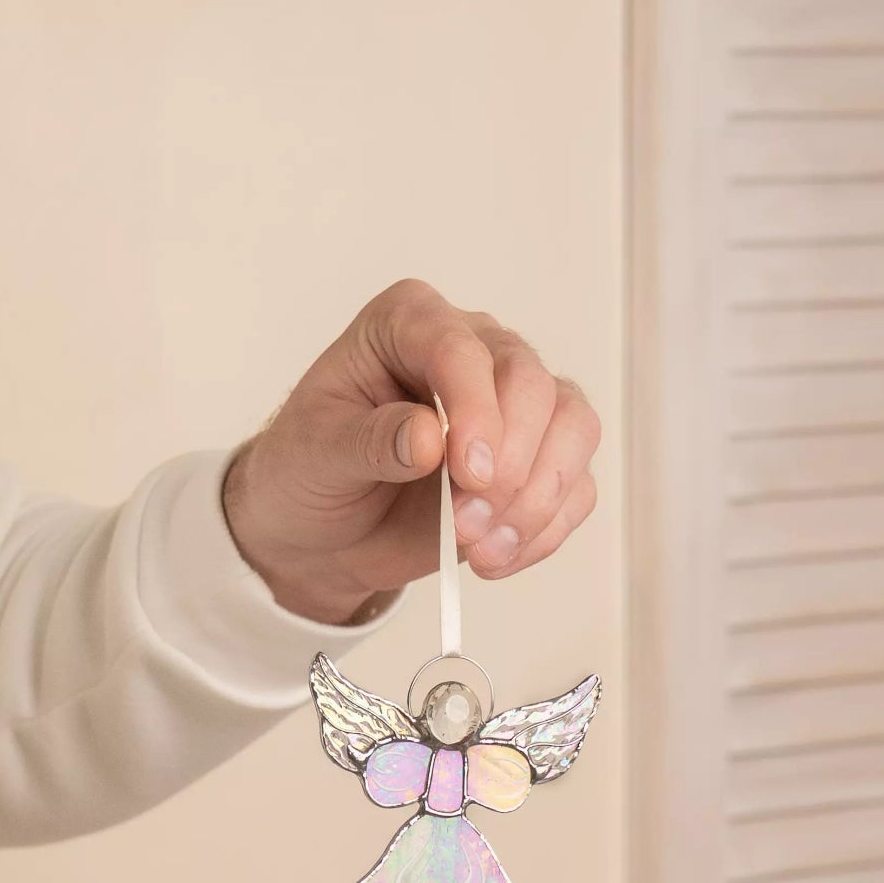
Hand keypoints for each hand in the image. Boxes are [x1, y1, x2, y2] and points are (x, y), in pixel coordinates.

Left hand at [221, 278, 601, 623]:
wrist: (322, 532)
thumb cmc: (309, 473)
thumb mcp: (315, 454)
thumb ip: (369, 440)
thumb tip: (428, 438)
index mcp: (409, 324)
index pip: (460, 347)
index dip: (476, 408)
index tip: (470, 472)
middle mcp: (473, 351)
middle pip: (533, 384)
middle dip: (512, 462)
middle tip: (466, 525)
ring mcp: (513, 406)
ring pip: (573, 428)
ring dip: (537, 499)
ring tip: (480, 549)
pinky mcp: (536, 462)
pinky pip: (574, 488)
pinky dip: (544, 531)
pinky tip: (495, 558)